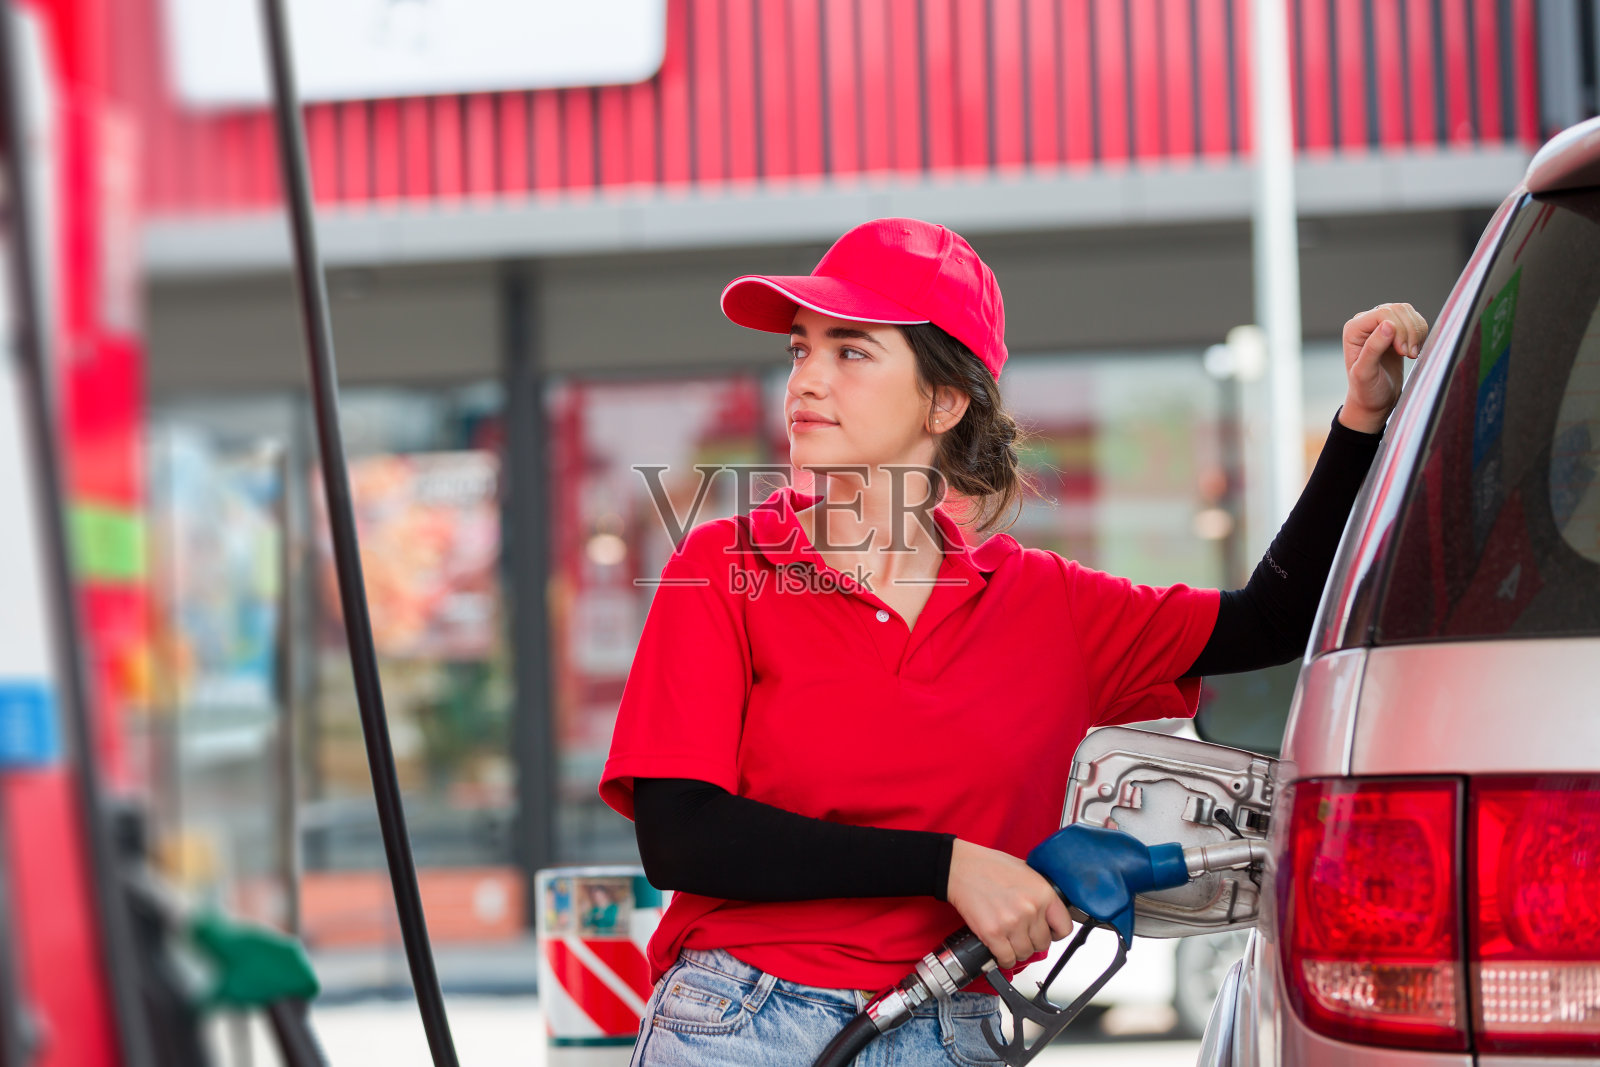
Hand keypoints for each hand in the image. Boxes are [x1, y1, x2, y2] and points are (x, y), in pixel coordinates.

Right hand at [946, 839, 1073, 968]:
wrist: (961, 867)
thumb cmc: (990, 866)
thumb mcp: (1026, 872)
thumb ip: (1040, 894)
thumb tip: (1049, 914)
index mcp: (1043, 893)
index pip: (1064, 928)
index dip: (1055, 933)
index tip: (1047, 932)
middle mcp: (1031, 909)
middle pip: (1043, 944)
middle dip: (1032, 941)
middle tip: (1021, 934)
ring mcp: (1012, 923)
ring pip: (1025, 953)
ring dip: (1018, 950)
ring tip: (1009, 940)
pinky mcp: (993, 934)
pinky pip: (1006, 958)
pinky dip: (1004, 958)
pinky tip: (1000, 949)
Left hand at [1339, 302, 1430, 432]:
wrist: (1375, 400)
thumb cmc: (1367, 390)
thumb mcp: (1366, 373)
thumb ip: (1373, 349)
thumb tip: (1387, 325)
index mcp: (1353, 329)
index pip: (1383, 313)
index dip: (1399, 329)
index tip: (1403, 352)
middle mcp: (1365, 323)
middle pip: (1397, 310)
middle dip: (1409, 332)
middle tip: (1409, 356)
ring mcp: (1381, 324)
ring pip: (1407, 312)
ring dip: (1416, 332)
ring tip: (1411, 355)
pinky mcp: (1395, 330)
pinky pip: (1414, 319)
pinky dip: (1420, 332)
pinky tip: (1414, 350)